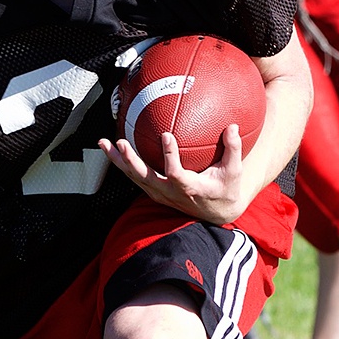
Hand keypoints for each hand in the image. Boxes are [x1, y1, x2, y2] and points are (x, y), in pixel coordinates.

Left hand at [98, 125, 248, 225]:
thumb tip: (233, 126)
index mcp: (190, 188)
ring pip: (134, 178)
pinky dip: (121, 164)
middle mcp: (170, 193)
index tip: (166, 135)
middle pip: (145, 178)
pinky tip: (111, 148)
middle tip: (121, 142)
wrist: (217, 212)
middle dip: (131, 161)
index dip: (169, 156)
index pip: (175, 174)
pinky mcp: (155, 191)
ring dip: (118, 161)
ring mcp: (160, 194)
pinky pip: (134, 177)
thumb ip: (232, 149)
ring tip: (104, 143)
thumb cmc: (226, 188)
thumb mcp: (234, 171)